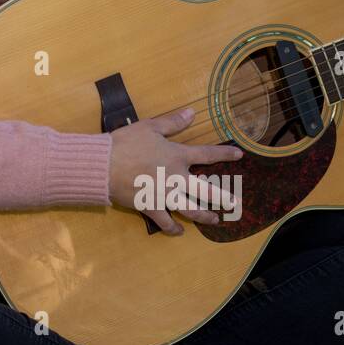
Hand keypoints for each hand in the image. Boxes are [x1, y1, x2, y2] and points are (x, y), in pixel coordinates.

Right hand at [107, 107, 243, 235]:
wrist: (104, 165)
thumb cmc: (126, 142)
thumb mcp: (150, 127)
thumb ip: (173, 122)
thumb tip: (192, 113)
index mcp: (177, 156)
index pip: (207, 155)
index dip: (224, 155)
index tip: (240, 155)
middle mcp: (176, 178)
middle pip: (206, 191)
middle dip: (223, 198)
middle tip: (235, 205)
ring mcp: (165, 195)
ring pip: (191, 210)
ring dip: (205, 216)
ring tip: (214, 220)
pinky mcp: (151, 207)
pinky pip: (165, 222)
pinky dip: (173, 229)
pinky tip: (178, 232)